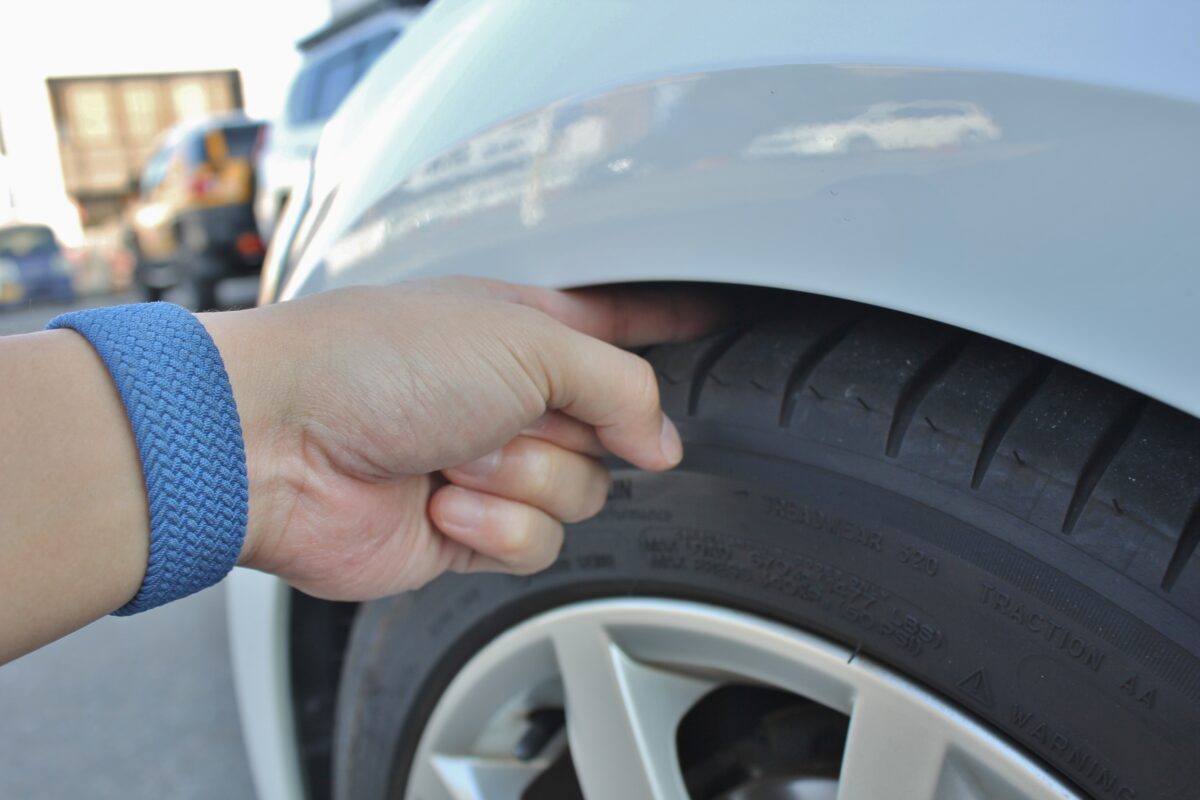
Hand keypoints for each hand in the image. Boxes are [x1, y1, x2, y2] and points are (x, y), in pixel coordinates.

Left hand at [204, 278, 719, 600]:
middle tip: (503, 415)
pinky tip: (438, 504)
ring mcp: (489, 465)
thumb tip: (664, 442)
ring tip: (453, 459)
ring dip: (520, 481)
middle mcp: (510, 395)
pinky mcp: (467, 531)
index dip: (669, 323)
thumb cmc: (372, 361)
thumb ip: (619, 386)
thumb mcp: (524, 340)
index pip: (620, 326)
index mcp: (523, 329)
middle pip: (613, 431)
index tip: (714, 322)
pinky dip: (491, 528)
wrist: (276, 444)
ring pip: (579, 496)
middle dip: (565, 432)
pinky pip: (534, 545)